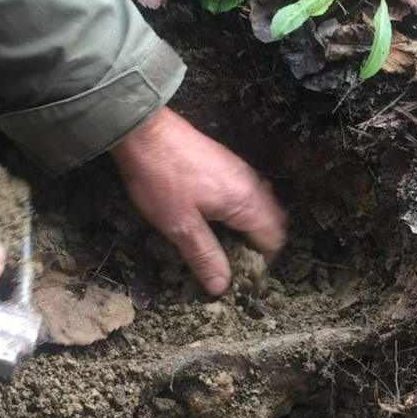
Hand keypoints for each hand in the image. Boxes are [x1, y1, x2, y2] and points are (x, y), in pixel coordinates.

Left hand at [111, 107, 286, 295]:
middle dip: (260, 245)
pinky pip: (247, 193)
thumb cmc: (160, 178)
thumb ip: (204, 256)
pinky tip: (217, 219)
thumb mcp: (180, 226)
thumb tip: (222, 286)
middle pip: (274, 222)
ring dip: (251, 227)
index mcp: (246, 202)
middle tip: (234, 262)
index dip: (261, 262)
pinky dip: (241, 211)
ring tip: (225, 244)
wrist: (143, 131)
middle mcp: (251, 184)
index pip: (274, 239)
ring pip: (261, 206)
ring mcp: (240, 170)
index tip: (241, 275)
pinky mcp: (226, 163)